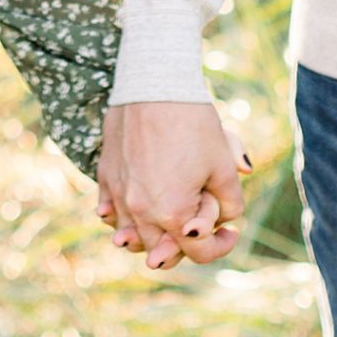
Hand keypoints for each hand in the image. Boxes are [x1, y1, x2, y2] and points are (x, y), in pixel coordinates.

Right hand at [97, 100, 248, 270]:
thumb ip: (229, 203)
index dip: (220, 246)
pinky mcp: (105, 175)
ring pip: (131, 237)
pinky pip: (110, 211)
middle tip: (200, 226)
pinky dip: (123, 217)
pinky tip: (140, 206)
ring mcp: (118, 194)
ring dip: (152, 236)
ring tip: (170, 220)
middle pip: (161, 252)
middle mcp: (140, 211)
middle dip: (184, 245)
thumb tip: (226, 220)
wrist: (155, 84)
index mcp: (173, 213)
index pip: (197, 253)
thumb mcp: (223, 165)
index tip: (230, 232)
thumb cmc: (193, 123)